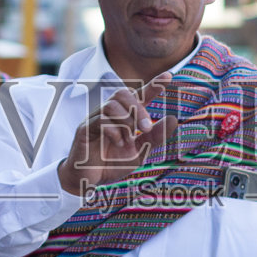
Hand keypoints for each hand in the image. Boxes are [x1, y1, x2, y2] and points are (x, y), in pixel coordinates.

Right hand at [57, 75, 173, 196]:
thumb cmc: (112, 164)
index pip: (138, 95)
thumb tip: (173, 119)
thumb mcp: (139, 152)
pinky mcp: (83, 130)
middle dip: (138, 109)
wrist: (90, 180)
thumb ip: (154, 137)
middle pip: (122, 94)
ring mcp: (94, 120)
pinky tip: (118, 143)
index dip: (153, 85)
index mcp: (123, 117)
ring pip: (111, 105)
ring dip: (126, 121)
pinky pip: (99, 121)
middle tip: (146, 127)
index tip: (169, 75)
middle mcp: (108, 114)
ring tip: (128, 139)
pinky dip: (114, 131)